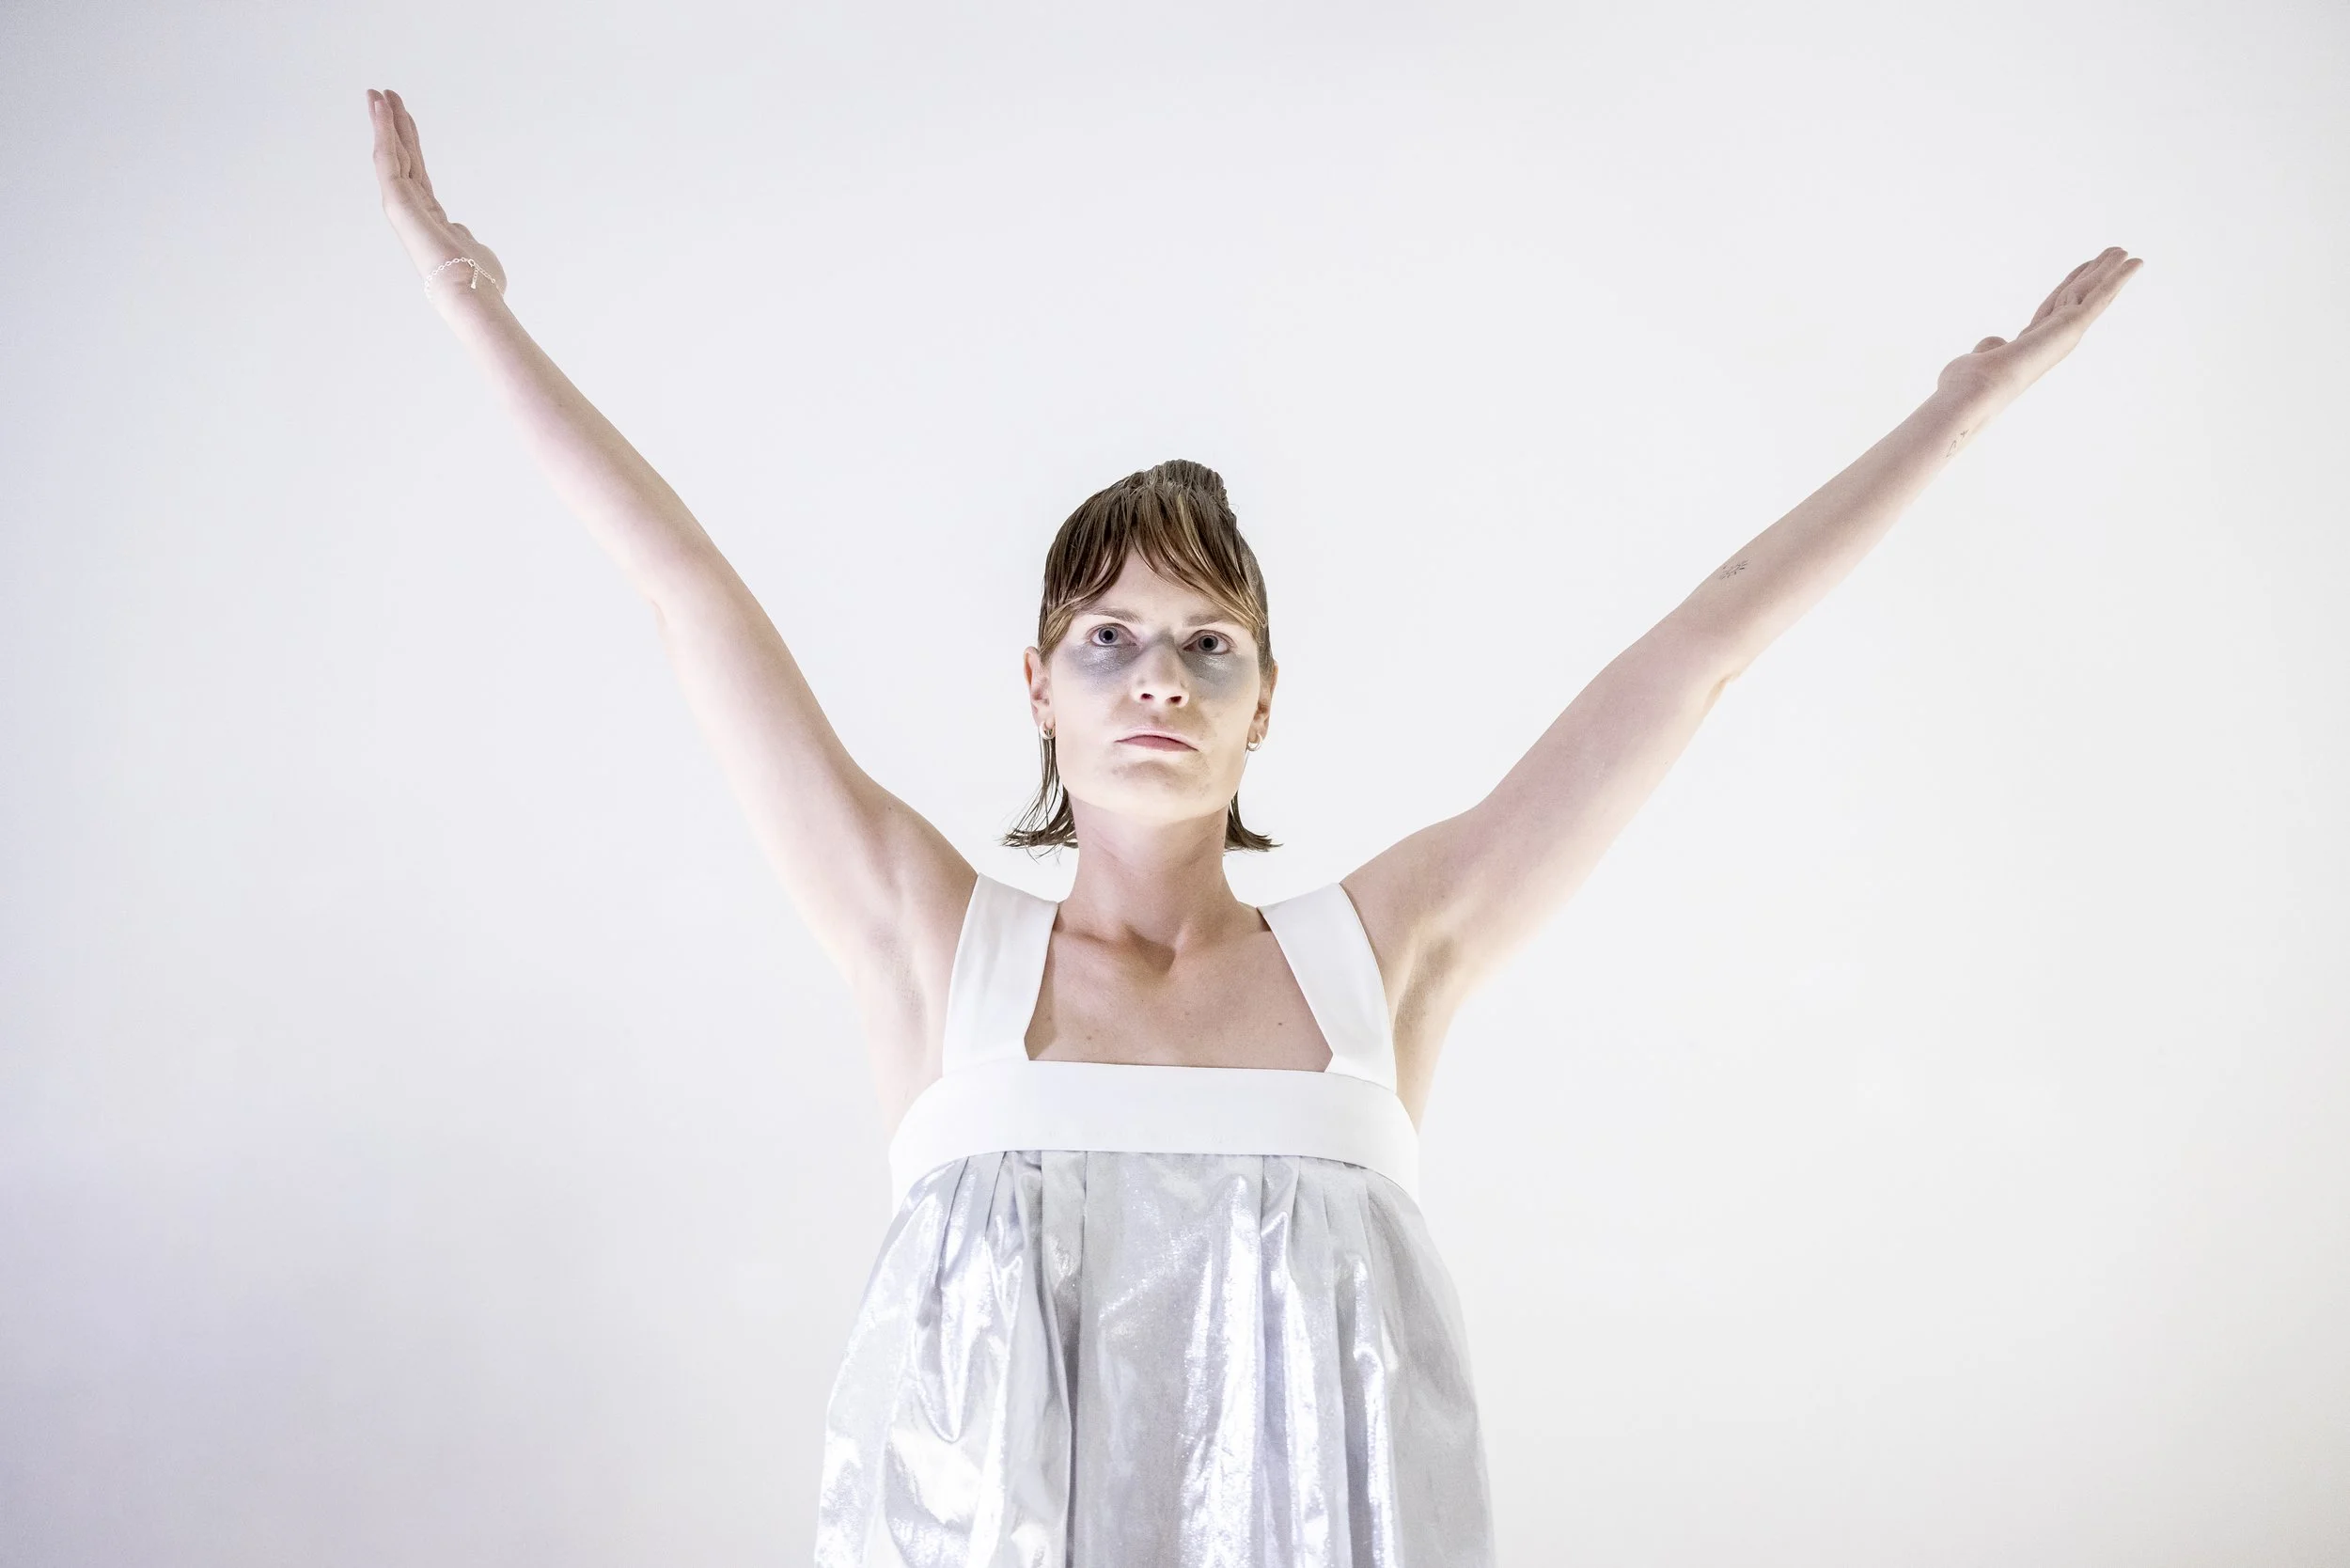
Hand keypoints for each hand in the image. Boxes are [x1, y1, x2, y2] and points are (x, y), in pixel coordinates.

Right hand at [367, 87, 506, 298]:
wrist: (471, 294)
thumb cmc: (477, 280)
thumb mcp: (471, 251)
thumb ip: (463, 237)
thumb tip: (462, 234)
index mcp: (429, 217)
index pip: (416, 171)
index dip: (408, 142)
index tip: (403, 116)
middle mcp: (412, 209)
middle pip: (400, 157)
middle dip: (392, 125)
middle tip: (383, 94)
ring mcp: (402, 206)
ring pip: (390, 155)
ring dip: (383, 123)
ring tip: (378, 94)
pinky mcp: (397, 204)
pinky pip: (387, 161)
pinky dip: (383, 133)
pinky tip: (381, 110)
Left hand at [1937, 246, 2142, 405]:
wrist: (1976, 391)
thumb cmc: (1971, 384)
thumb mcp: (1979, 359)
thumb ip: (1989, 348)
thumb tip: (1991, 343)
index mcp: (2034, 343)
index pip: (2056, 307)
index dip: (2069, 285)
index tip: (2082, 268)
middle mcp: (2055, 338)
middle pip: (2079, 296)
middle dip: (2095, 274)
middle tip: (2114, 252)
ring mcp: (2067, 332)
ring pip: (2093, 292)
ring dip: (2110, 270)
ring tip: (2125, 251)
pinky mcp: (2074, 326)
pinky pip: (2100, 296)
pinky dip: (2119, 278)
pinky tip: (2134, 262)